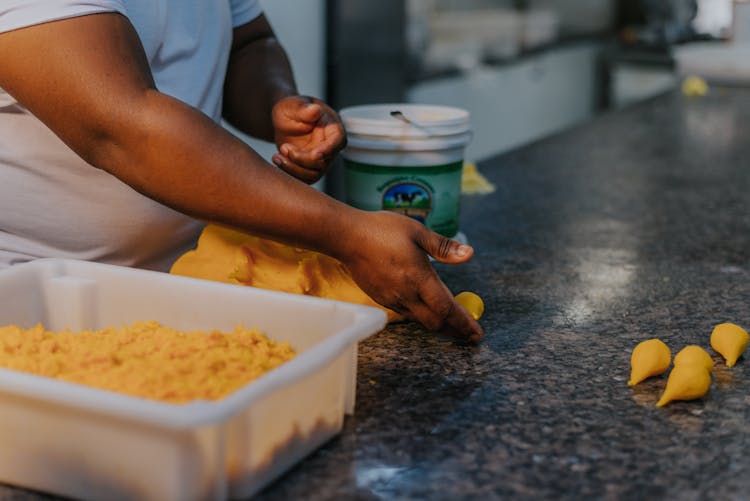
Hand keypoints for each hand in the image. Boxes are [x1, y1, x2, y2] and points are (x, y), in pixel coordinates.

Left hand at [271, 95, 345, 183]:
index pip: (338, 141)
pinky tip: (277, 160)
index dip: (329, 149)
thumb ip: (304, 108)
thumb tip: (315, 110)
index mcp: (332, 128)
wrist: (283, 120)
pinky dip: (289, 173)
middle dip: (302, 159)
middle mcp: (330, 146)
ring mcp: (321, 159)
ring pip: (313, 174)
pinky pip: (303, 179)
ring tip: (277, 156)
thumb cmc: (291, 109)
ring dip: (293, 169)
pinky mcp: (309, 168)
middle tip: (284, 148)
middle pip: (324, 162)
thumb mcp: (293, 104)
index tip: (315, 154)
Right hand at [339, 211, 483, 342]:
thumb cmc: (382, 229)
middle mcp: (406, 293)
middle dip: (455, 330)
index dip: (464, 322)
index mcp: (418, 277)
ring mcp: (392, 298)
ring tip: (453, 327)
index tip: (477, 332)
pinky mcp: (381, 298)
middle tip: (469, 334)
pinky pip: (407, 313)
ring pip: (420, 320)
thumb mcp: (417, 232)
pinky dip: (422, 317)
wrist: (346, 237)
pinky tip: (427, 311)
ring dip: (438, 326)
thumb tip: (469, 254)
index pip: (446, 308)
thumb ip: (444, 247)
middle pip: (435, 322)